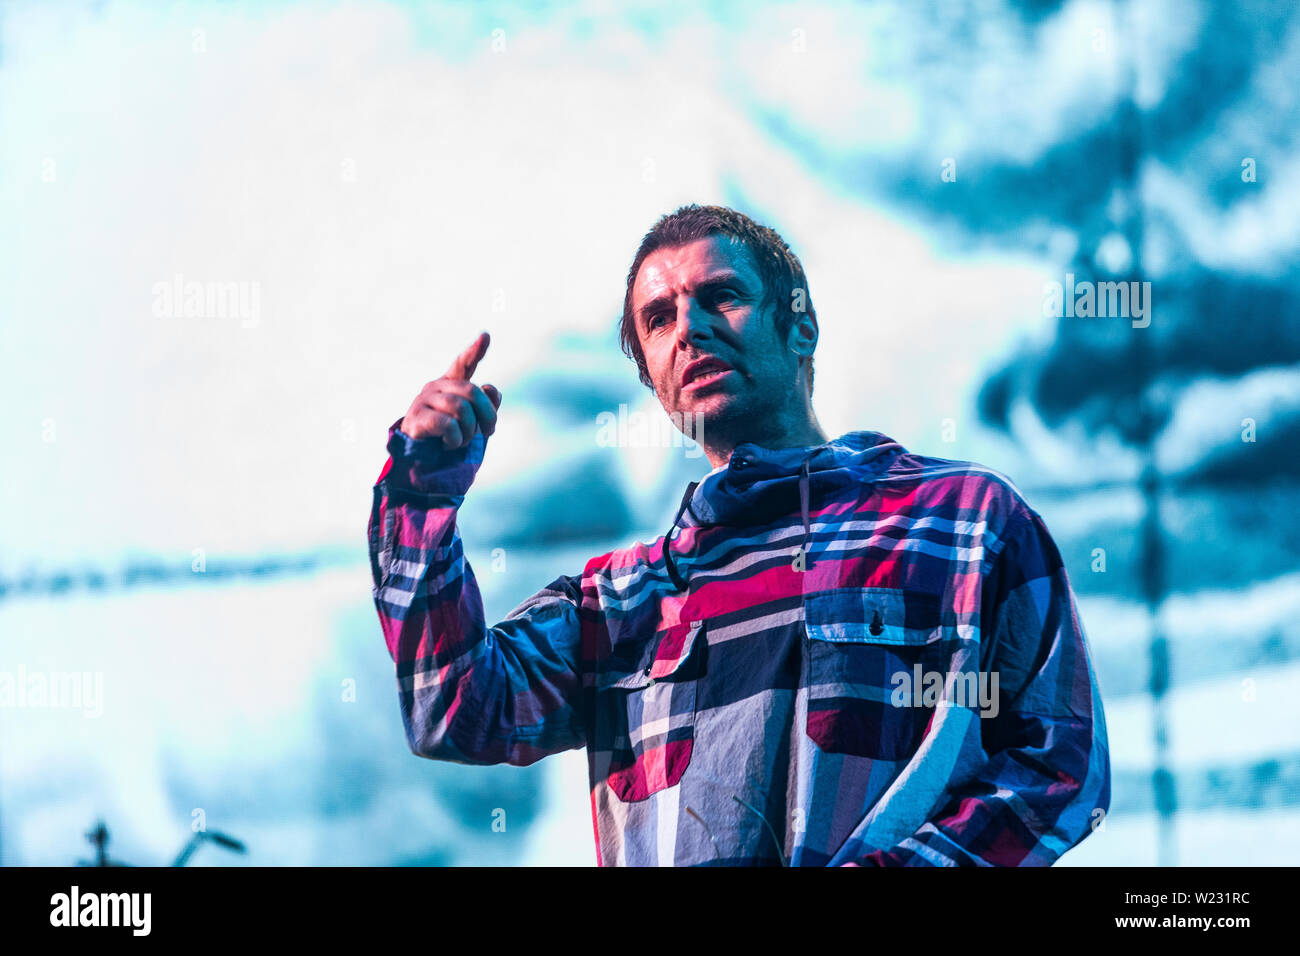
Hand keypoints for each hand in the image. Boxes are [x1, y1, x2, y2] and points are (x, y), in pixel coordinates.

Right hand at [400, 331, 501, 448]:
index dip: (475, 351)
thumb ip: (485, 406)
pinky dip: (456, 439)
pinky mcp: (416, 418)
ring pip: (461, 408)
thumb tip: (492, 390)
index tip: (486, 336)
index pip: (463, 364)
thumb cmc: (447, 442)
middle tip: (488, 432)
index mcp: (449, 386)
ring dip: (470, 431)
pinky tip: (449, 444)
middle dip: (488, 415)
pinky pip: (448, 424)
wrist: (421, 465)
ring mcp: (423, 400)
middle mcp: (435, 388)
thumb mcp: (473, 424)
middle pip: (472, 391)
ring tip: (462, 442)